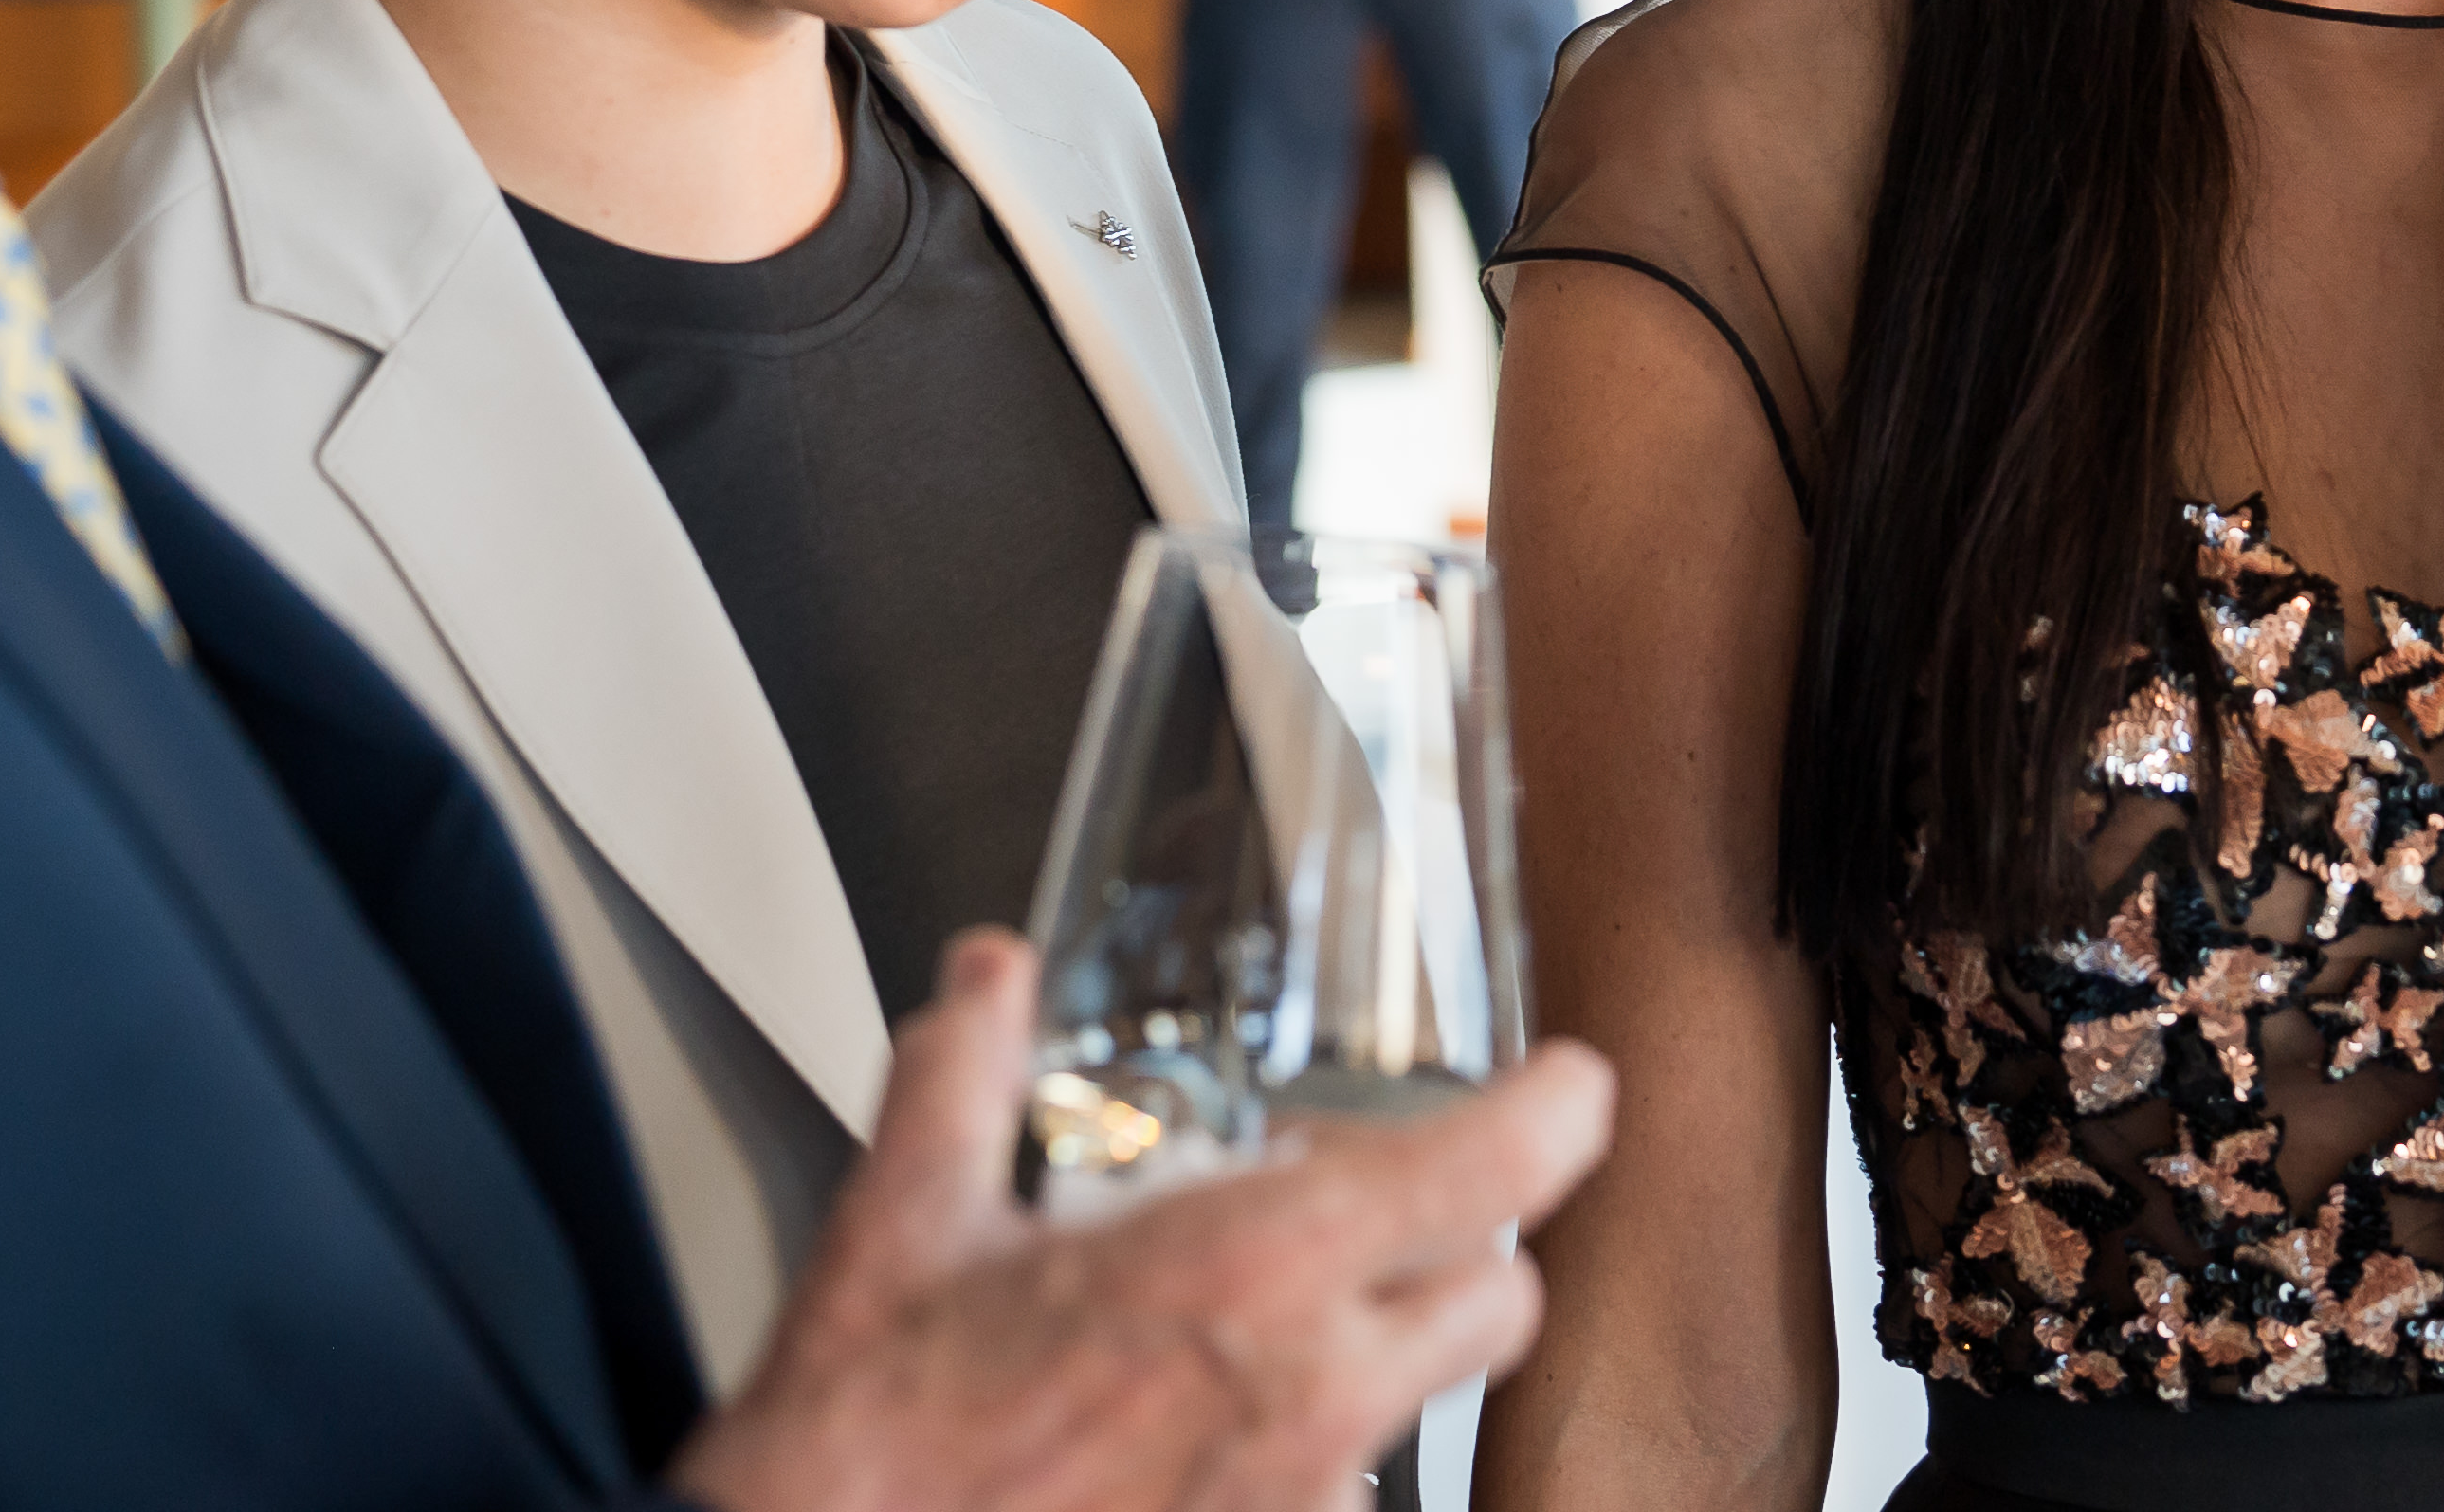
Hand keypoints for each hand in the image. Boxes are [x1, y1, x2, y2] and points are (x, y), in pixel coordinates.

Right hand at [674, 933, 1615, 1511]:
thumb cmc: (872, 1447)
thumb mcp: (905, 1223)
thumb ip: (964, 1075)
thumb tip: (986, 983)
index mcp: (1248, 1273)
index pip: (1496, 1169)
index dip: (1560, 1113)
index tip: (1572, 1084)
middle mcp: (1308, 1396)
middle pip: (1501, 1298)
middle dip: (1467, 1248)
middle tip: (1395, 1214)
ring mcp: (1298, 1503)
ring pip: (1419, 1408)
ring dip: (1374, 1356)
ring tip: (1262, 1335)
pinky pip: (1336, 1499)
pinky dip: (1299, 1453)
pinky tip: (1199, 1433)